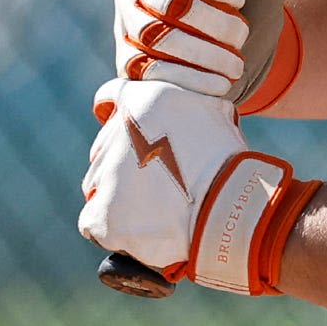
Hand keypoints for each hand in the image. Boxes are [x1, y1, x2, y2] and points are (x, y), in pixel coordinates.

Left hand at [79, 78, 319, 295]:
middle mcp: (115, 133)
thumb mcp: (214, 111)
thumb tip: (178, 105)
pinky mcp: (101, 215)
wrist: (232, 209)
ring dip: (119, 194)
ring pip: (99, 183)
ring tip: (156, 209)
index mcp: (142, 101)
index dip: (119, 114)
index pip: (109, 97)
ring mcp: (105, 175)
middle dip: (125, 162)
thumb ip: (185, 103)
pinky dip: (113, 227)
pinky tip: (140, 229)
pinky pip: (94, 221)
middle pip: (105, 148)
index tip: (131, 131)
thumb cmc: (231, 163)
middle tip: (157, 181)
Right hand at [112, 0, 293, 107]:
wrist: (244, 50)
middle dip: (215, 22)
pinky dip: (191, 79)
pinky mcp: (128, 63)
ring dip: (206, 53)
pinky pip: (149, 72)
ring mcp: (125, 23)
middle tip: (241, 34)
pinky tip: (219, 83)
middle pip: (168, 1)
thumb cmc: (250, 1)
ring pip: (156, 37)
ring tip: (235, 63)